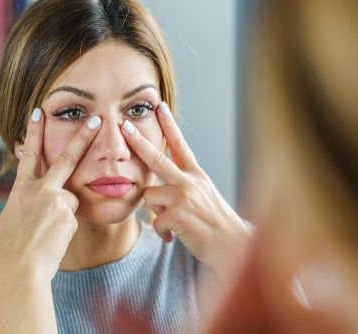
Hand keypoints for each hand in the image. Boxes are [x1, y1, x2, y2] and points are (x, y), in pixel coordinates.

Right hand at [0, 108, 101, 280]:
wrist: (23, 270)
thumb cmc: (8, 250)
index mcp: (21, 189)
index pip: (29, 154)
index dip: (34, 132)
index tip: (40, 112)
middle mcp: (40, 190)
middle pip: (66, 158)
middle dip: (82, 137)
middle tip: (96, 119)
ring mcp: (57, 201)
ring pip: (71, 197)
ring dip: (63, 210)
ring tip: (47, 230)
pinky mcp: (70, 214)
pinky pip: (74, 215)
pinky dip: (67, 224)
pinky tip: (55, 236)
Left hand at [121, 102, 252, 276]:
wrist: (232, 245)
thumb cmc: (215, 221)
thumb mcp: (204, 195)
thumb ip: (183, 184)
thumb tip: (156, 185)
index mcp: (196, 175)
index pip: (180, 145)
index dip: (169, 125)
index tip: (160, 107)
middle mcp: (190, 181)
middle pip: (157, 158)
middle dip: (138, 142)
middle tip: (124, 127)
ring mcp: (184, 197)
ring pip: (149, 195)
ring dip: (156, 210)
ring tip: (174, 221)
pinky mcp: (178, 216)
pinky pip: (155, 221)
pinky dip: (162, 232)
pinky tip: (174, 236)